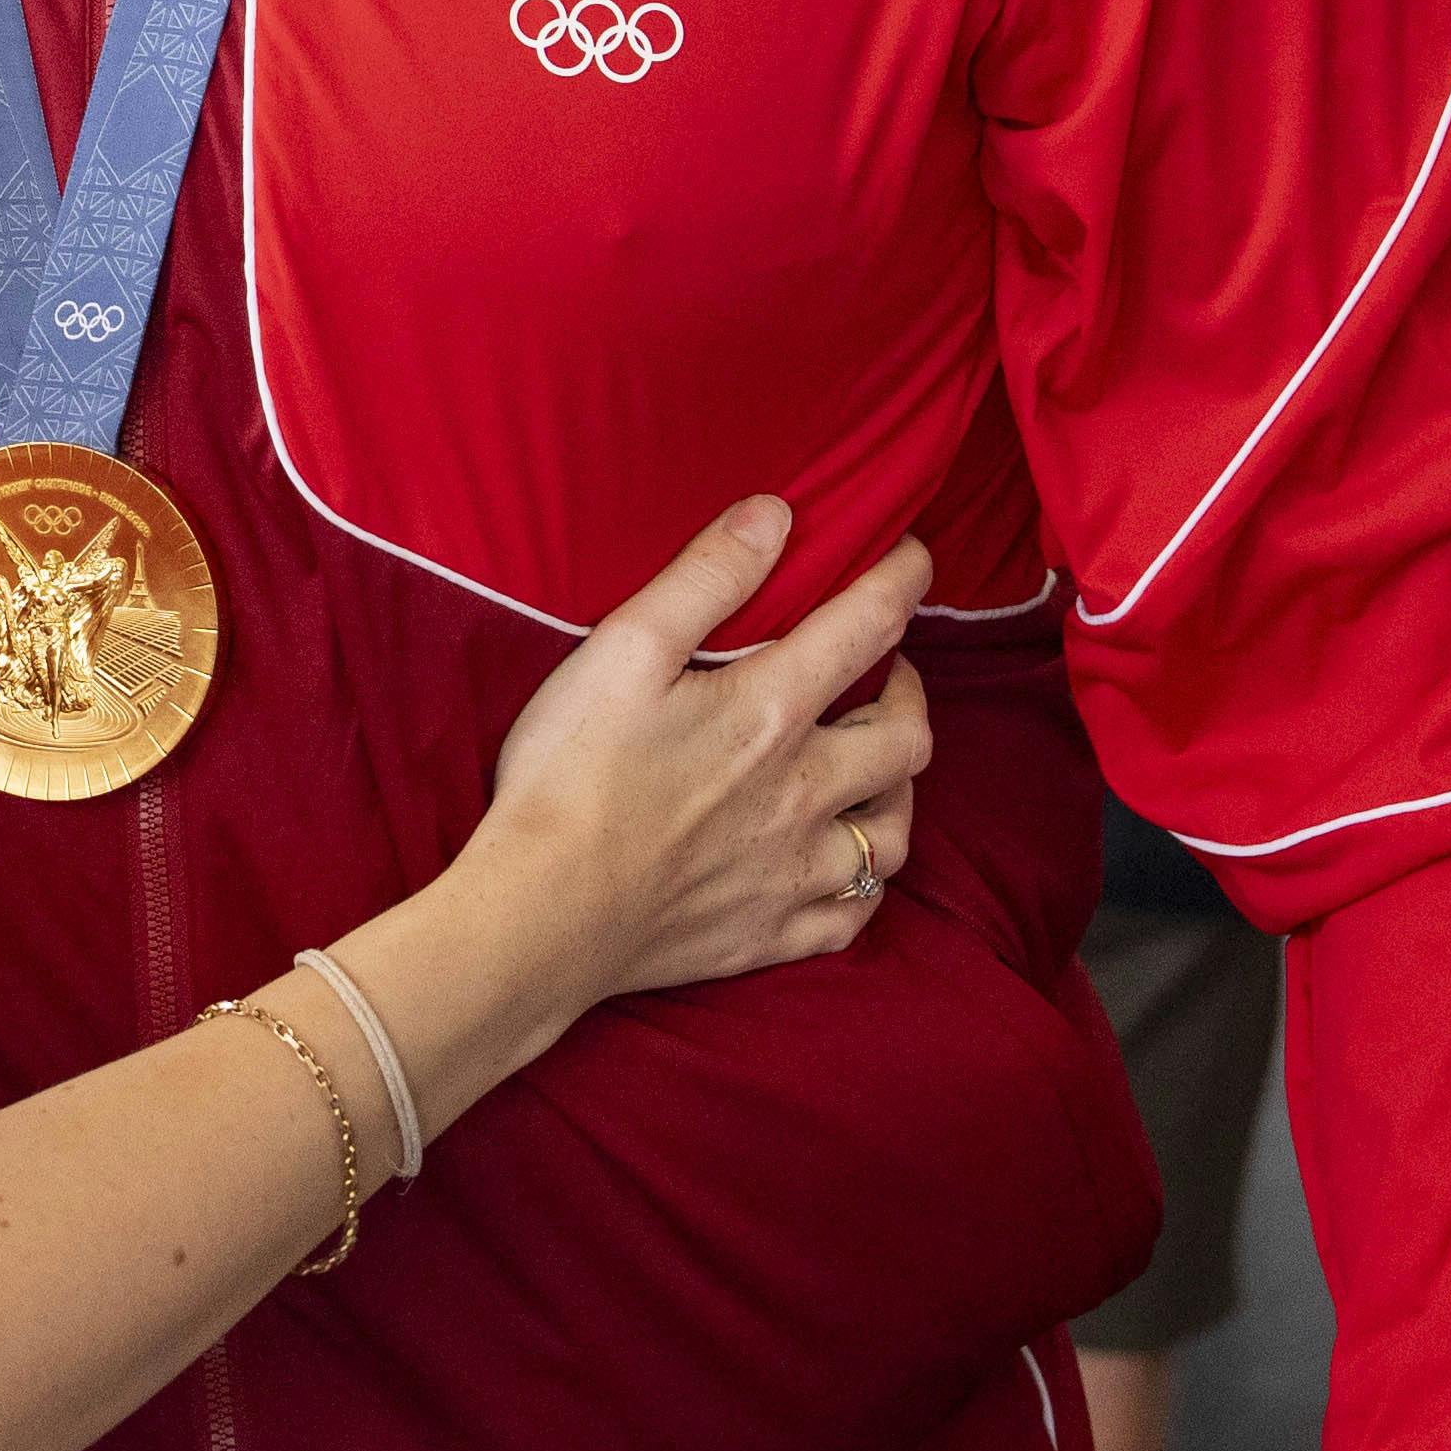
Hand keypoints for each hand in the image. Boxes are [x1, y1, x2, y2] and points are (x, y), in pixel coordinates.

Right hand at [461, 500, 931, 1002]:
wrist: (539, 916)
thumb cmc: (569, 777)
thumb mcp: (624, 649)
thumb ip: (706, 576)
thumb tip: (776, 515)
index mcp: (772, 712)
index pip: (870, 626)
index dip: (902, 579)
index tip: (911, 556)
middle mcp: (806, 793)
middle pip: (908, 737)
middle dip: (910, 690)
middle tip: (885, 669)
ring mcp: (794, 873)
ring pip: (894, 835)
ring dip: (898, 789)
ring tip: (874, 766)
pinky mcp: (771, 935)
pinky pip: (855, 917)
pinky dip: (862, 886)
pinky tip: (840, 867)